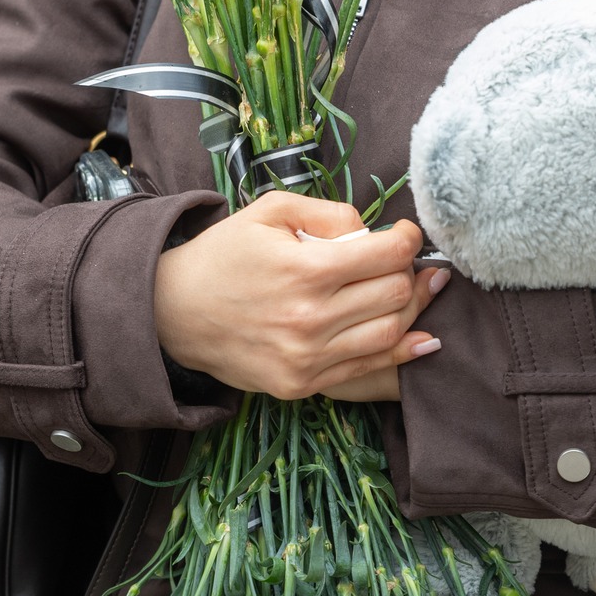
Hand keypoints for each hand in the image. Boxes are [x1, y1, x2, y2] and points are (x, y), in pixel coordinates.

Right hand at [154, 190, 445, 399]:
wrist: (173, 313)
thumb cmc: (225, 255)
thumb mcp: (269, 211)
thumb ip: (329, 212)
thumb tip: (373, 232)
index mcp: (304, 269)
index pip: (387, 256)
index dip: (408, 240)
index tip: (406, 234)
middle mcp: (309, 318)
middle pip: (395, 293)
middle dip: (409, 272)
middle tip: (405, 263)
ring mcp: (307, 357)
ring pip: (391, 332)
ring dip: (411, 310)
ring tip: (415, 292)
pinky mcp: (302, 384)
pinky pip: (368, 368)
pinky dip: (401, 351)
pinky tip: (422, 337)